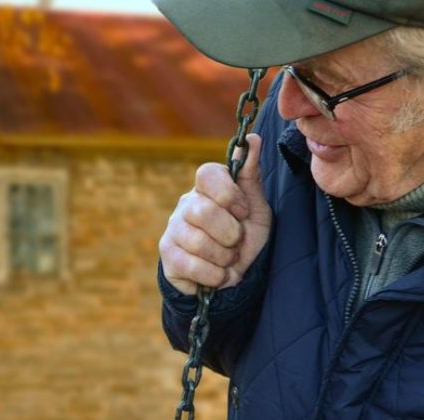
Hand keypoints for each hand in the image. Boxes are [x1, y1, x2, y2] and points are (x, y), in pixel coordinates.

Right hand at [159, 133, 271, 295]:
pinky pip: (191, 265)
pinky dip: (214, 275)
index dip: (229, 195)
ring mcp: (173, 229)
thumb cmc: (244, 237)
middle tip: (237, 242)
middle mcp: (186, 204)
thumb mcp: (256, 207)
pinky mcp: (167, 255)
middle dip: (230, 234)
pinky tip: (219, 274)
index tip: (243, 212)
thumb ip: (251, 175)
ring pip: (198, 242)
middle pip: (204, 212)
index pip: (206, 174)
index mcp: (207, 188)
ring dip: (224, 257)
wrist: (232, 276)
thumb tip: (253, 138)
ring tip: (228, 259)